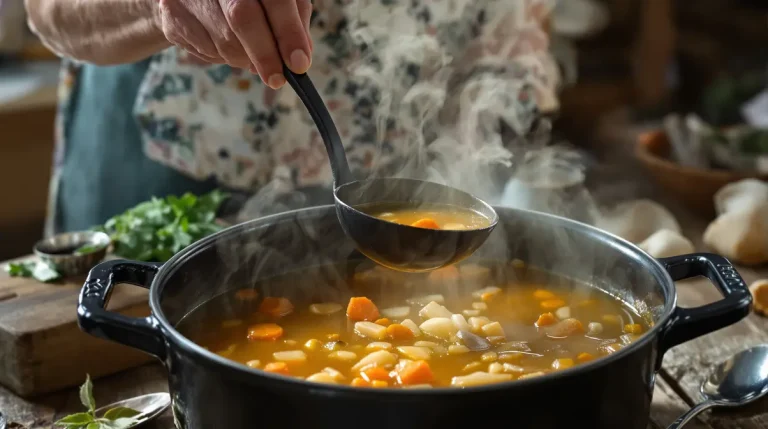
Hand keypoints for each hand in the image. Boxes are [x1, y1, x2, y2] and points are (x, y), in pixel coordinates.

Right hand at [156, 0, 312, 88]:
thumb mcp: (275, 0)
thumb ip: (293, 21)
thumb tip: (300, 57)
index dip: (288, 32)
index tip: (299, 63)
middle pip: (242, 18)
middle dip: (265, 54)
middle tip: (277, 78)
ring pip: (224, 41)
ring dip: (244, 58)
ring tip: (249, 53)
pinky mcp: (172, 16)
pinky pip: (205, 50)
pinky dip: (223, 58)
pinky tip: (225, 45)